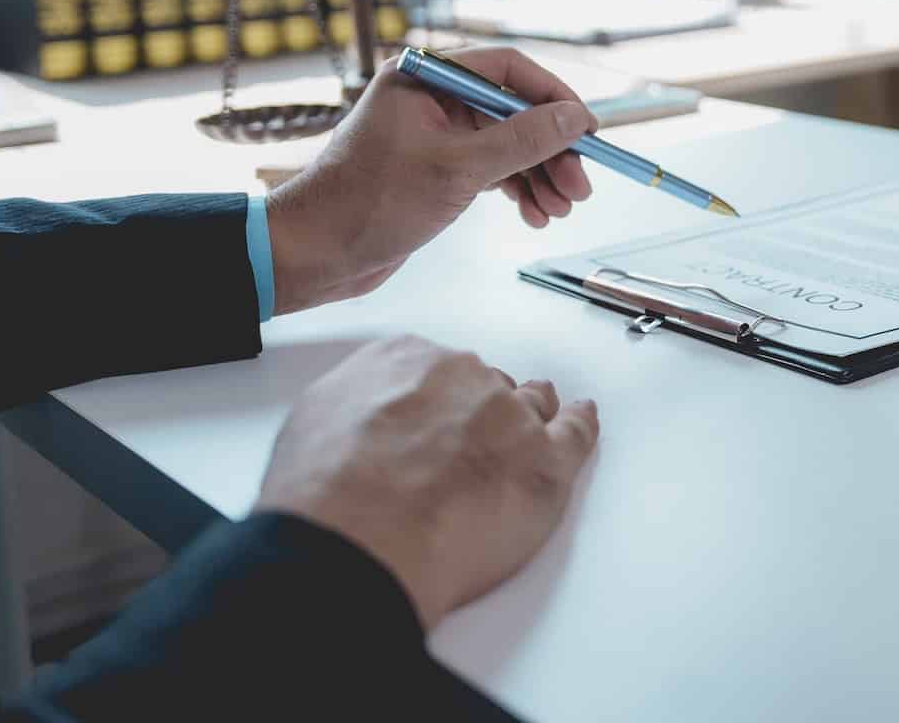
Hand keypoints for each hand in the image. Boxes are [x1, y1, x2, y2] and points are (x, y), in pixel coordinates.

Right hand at [256, 335, 599, 629]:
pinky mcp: (544, 463)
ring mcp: (510, 418)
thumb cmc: (328, 492)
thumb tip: (368, 419)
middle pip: (487, 387)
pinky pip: (576, 434)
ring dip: (533, 416)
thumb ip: (357, 403)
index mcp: (409, 359)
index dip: (440, 399)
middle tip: (474, 441)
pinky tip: (582, 420)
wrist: (357, 538)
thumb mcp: (316, 418)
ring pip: (532, 408)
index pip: (437, 370)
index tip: (440, 412)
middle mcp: (465, 378)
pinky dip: (581, 425)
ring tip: (534, 424)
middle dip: (482, 412)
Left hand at [268, 46, 596, 313]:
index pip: (507, 69)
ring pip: (503, 144)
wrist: (312, 254)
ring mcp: (430, 135)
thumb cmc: (367, 203)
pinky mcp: (431, 169)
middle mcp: (428, 98)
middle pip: (511, 111)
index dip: (553, 98)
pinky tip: (533, 214)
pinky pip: (486, 169)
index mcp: (425, 78)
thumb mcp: (458, 169)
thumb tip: (575, 119)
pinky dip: (513, 189)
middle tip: (579, 186)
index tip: (587, 130)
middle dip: (549, 150)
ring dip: (536, 175)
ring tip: (559, 209)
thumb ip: (523, 140)